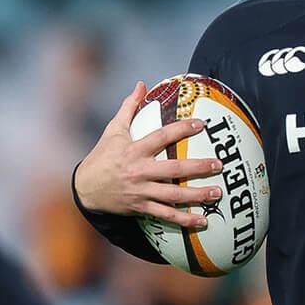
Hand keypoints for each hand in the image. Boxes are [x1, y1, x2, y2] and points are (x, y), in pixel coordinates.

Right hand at [74, 82, 222, 227]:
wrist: (85, 188)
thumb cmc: (103, 155)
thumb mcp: (113, 130)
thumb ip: (129, 107)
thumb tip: (141, 84)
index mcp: (134, 150)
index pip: (161, 137)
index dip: (181, 129)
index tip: (201, 124)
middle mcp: (139, 171)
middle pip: (173, 169)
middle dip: (198, 167)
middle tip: (219, 164)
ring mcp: (141, 191)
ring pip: (173, 195)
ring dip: (197, 196)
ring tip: (217, 193)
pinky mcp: (141, 207)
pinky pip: (165, 215)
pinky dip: (184, 220)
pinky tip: (203, 221)